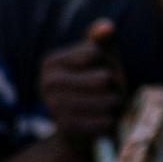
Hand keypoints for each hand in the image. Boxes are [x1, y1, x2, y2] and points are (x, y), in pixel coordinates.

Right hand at [35, 19, 125, 141]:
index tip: (97, 73)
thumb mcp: (97, 60)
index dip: (107, 62)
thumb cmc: (92, 88)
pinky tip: (103, 122)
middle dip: (115, 86)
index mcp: (50, 62)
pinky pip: (105, 120)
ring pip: (109, 100)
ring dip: (115, 105)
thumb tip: (107, 28)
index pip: (95, 52)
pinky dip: (111, 122)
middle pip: (104, 78)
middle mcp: (47, 83)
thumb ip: (102, 40)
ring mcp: (54, 107)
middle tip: (108, 94)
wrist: (78, 133)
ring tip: (107, 108)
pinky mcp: (67, 129)